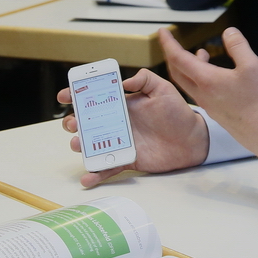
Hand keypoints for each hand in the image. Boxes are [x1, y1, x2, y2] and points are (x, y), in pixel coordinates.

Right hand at [59, 68, 209, 187]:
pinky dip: (95, 174)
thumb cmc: (178, 113)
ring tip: (78, 144)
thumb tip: (124, 83)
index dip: (77, 95)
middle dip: (74, 122)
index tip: (65, 96)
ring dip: (80, 145)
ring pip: (92, 145)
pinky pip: (107, 167)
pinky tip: (87, 178)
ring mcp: (119, 142)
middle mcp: (117, 123)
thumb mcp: (164, 89)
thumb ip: (145, 79)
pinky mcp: (126, 160)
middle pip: (87, 122)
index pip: (95, 97)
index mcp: (122, 104)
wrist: (193, 140)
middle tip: (74, 124)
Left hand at [159, 27, 257, 164]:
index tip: (162, 32)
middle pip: (177, 73)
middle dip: (172, 55)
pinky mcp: (216, 114)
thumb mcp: (252, 66)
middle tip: (173, 43)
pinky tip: (215, 77)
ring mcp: (208, 106)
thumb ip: (238, 46)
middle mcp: (202, 94)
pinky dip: (198, 79)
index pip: (178, 58)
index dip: (168, 43)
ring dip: (187, 67)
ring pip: (188, 84)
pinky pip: (199, 93)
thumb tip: (228, 32)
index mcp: (206, 80)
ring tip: (201, 54)